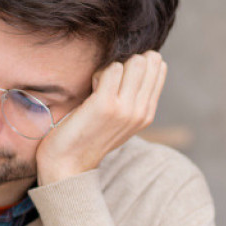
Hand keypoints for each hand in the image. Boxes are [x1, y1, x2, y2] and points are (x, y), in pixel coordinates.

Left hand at [36, 51, 166, 184]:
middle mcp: (141, 111)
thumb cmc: (85, 137)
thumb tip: (137, 63)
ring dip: (111, 67)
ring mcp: (126, 108)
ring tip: (98, 87)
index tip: (117, 79)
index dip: (136, 63)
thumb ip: (131, 98)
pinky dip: (99, 73)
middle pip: (149, 60)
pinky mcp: (106, 105)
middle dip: (126, 61)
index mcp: (147, 113)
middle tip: (106, 81)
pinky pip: (113, 69)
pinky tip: (90, 89)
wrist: (66, 165)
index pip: (159, 67)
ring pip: (135, 62)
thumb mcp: (118, 120)